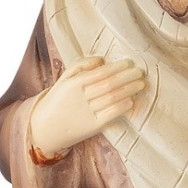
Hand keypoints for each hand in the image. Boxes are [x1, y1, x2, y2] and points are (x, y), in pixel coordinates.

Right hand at [29, 56, 146, 154]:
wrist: (46, 128)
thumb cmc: (58, 100)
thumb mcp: (64, 80)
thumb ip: (81, 66)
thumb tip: (101, 59)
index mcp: (73, 84)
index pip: (100, 73)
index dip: (117, 67)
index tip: (129, 63)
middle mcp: (81, 97)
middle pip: (109, 84)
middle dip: (127, 77)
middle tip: (140, 72)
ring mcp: (87, 112)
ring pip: (112, 98)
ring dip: (129, 90)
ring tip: (140, 84)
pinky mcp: (92, 126)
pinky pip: (111, 114)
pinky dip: (122, 106)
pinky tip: (131, 101)